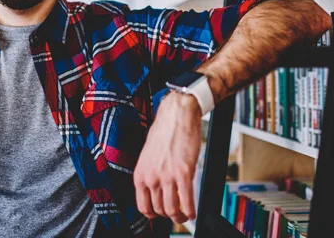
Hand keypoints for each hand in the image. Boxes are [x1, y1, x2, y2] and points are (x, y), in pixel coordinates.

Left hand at [133, 92, 202, 223]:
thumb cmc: (164, 133)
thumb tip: (157, 193)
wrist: (176, 116)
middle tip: (177, 214)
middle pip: (159, 211)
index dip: (154, 215)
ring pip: (172, 210)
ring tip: (185, 215)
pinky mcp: (184, 173)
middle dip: (169, 216)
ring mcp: (166, 176)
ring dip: (180, 217)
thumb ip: (151, 175)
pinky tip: (193, 211)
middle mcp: (151, 177)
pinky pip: (187, 201)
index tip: (161, 214)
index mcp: (140, 174)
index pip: (143, 207)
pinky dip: (191, 211)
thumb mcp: (148, 157)